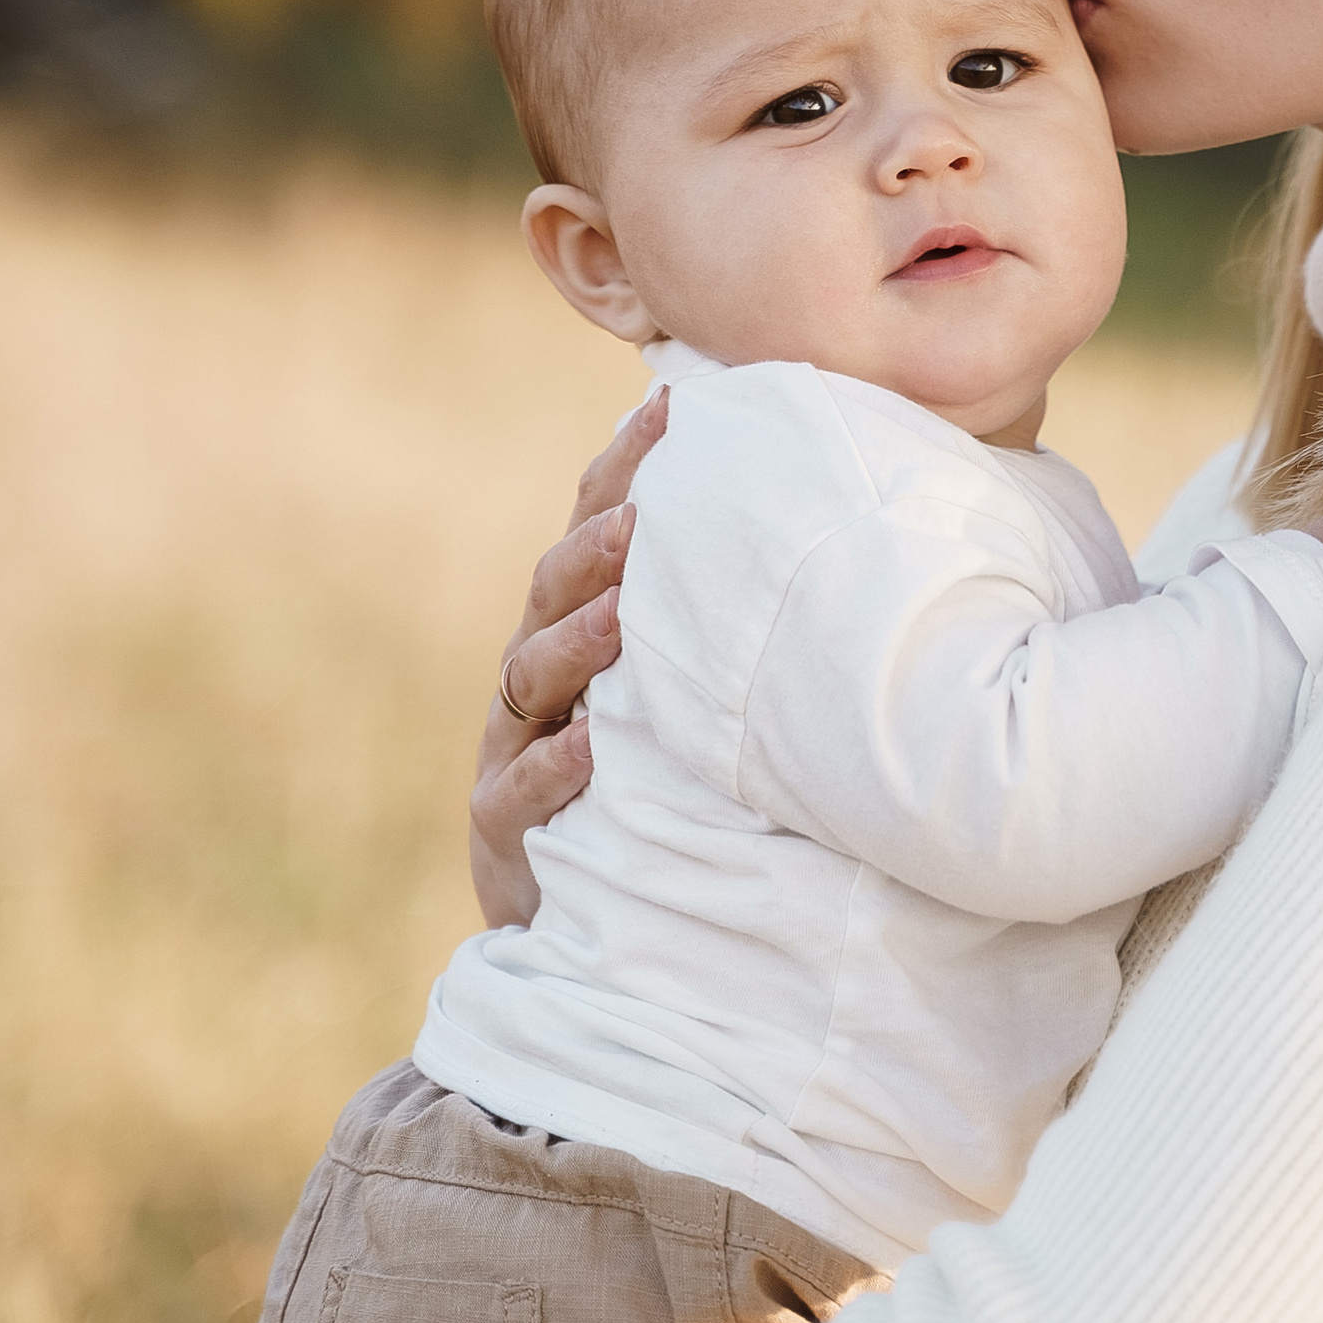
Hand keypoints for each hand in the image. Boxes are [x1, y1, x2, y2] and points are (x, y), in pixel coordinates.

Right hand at [470, 389, 668, 925]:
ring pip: (529, 677)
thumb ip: (714, 618)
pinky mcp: (503, 824)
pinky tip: (593, 744)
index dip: (624, 468)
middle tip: (647, 518)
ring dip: (577, 643)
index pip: (593, 530)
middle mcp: (535, 674)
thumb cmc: (642, 784)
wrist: (567, 915)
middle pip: (550, 591)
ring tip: (623, 617)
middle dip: (594, 551)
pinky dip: (555, 762)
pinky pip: (522, 788)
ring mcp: (511, 745)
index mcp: (575, 627)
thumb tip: (820, 532)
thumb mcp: (673, 695)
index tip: (674, 407)